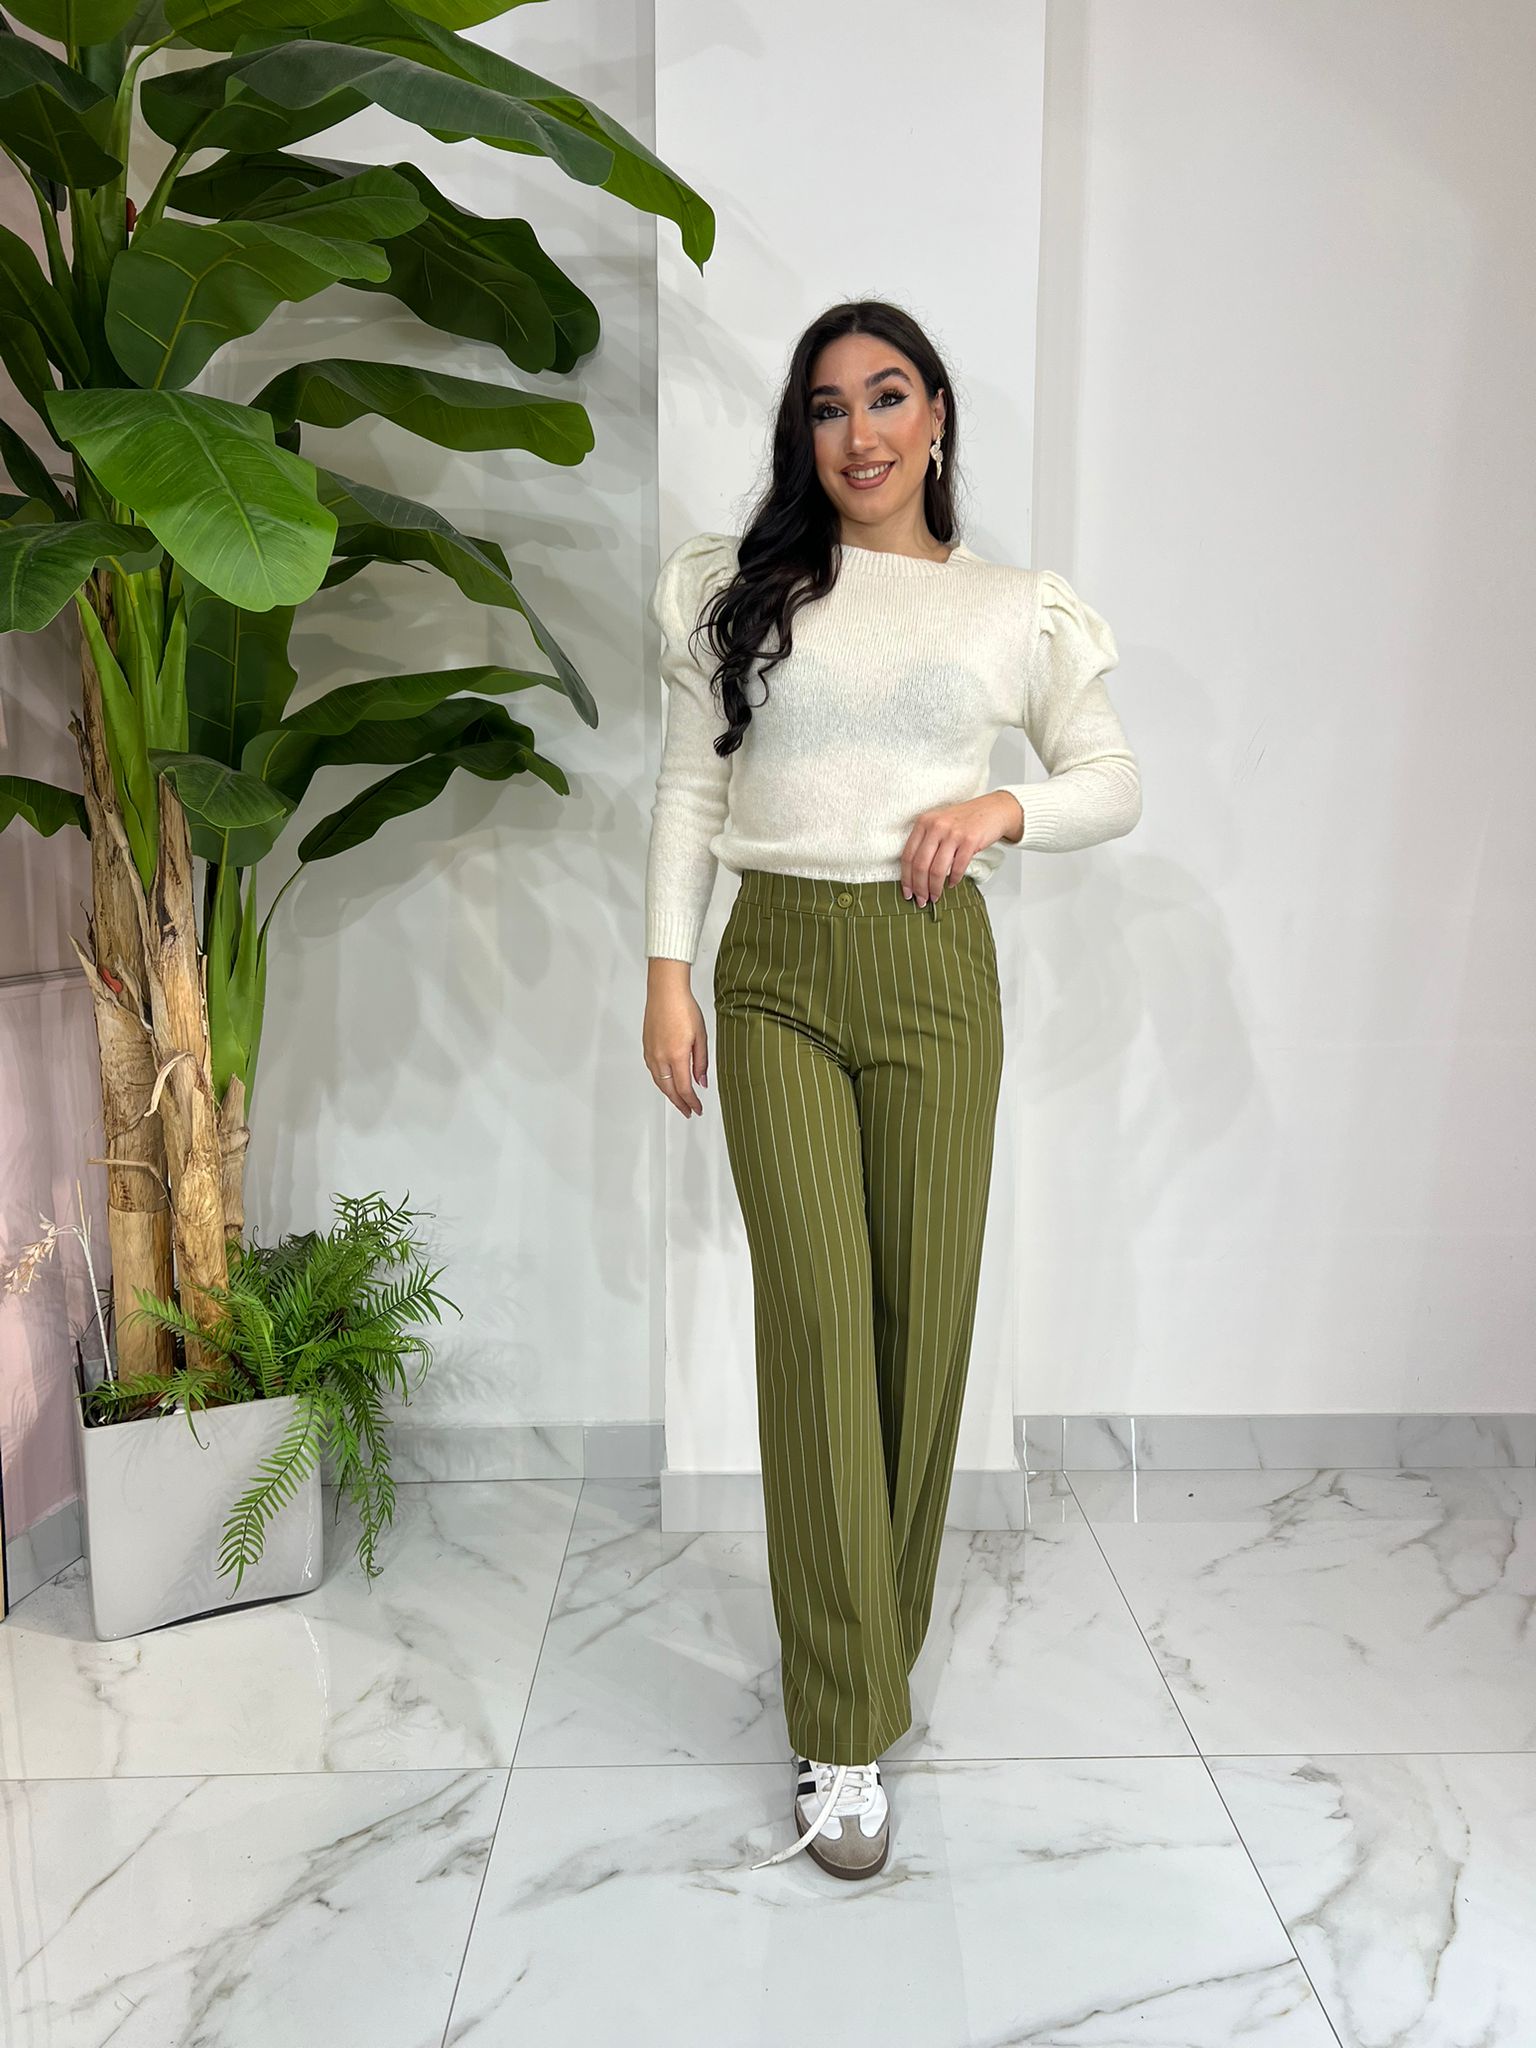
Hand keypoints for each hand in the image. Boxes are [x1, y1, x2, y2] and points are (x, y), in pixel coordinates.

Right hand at [643, 961, 708, 1116]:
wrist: (665, 992)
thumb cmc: (684, 1008)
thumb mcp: (700, 1036)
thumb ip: (701, 1062)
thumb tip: (701, 1082)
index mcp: (677, 1055)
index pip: (684, 1089)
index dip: (691, 1102)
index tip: (697, 1109)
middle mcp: (661, 1057)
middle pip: (669, 1090)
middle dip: (680, 1103)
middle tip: (688, 1111)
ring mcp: (651, 1053)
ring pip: (660, 1082)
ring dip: (670, 1094)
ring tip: (679, 1101)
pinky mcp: (646, 1047)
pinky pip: (653, 1071)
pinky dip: (661, 1081)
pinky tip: (667, 1082)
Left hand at [900, 791, 1022, 904]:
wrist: (993, 809)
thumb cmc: (964, 820)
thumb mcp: (939, 824)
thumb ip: (926, 842)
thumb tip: (914, 875)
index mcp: (924, 822)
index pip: (908, 855)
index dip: (906, 878)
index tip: (907, 892)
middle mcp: (936, 826)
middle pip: (920, 865)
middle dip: (919, 887)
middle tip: (921, 901)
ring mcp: (953, 833)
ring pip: (937, 869)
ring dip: (935, 888)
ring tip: (935, 897)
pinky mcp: (970, 840)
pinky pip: (957, 867)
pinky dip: (953, 879)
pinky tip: (952, 884)